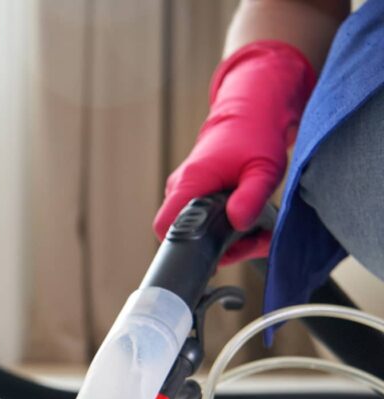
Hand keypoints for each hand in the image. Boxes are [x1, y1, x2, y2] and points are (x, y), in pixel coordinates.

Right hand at [153, 41, 315, 264]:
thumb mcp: (264, 170)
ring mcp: (184, 190)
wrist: (250, 115)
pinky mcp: (192, 193)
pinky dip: (222, 227)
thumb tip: (237, 222)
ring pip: (193, 229)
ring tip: (253, 231)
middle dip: (216, 247)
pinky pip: (199, 219)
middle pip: (182, 234)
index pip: (164, 227)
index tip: (210, 255)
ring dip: (223, 239)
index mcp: (190, 182)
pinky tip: (244, 219)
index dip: (180, 247)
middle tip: (250, 243)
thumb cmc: (256, 138)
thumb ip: (251, 197)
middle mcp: (179, 187)